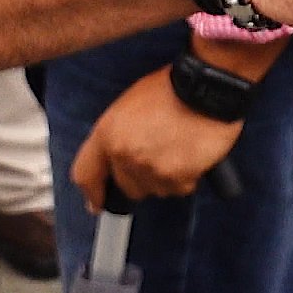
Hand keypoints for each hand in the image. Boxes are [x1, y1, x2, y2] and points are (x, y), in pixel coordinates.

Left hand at [70, 66, 243, 208]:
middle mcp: (125, 155)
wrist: (205, 89)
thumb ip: (115, 136)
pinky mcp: (177, 178)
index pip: (87, 174)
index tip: (96, 203)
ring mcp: (150, 169)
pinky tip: (189, 154)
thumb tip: (113, 158)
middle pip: (126, 187)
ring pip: (153, 190)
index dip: (92, 193)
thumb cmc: (170, 89)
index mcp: (107, 134)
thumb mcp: (127, 105)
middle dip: (138, 177)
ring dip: (163, 177)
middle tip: (155, 155)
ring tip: (175, 148)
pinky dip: (184, 177)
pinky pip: (177, 188)